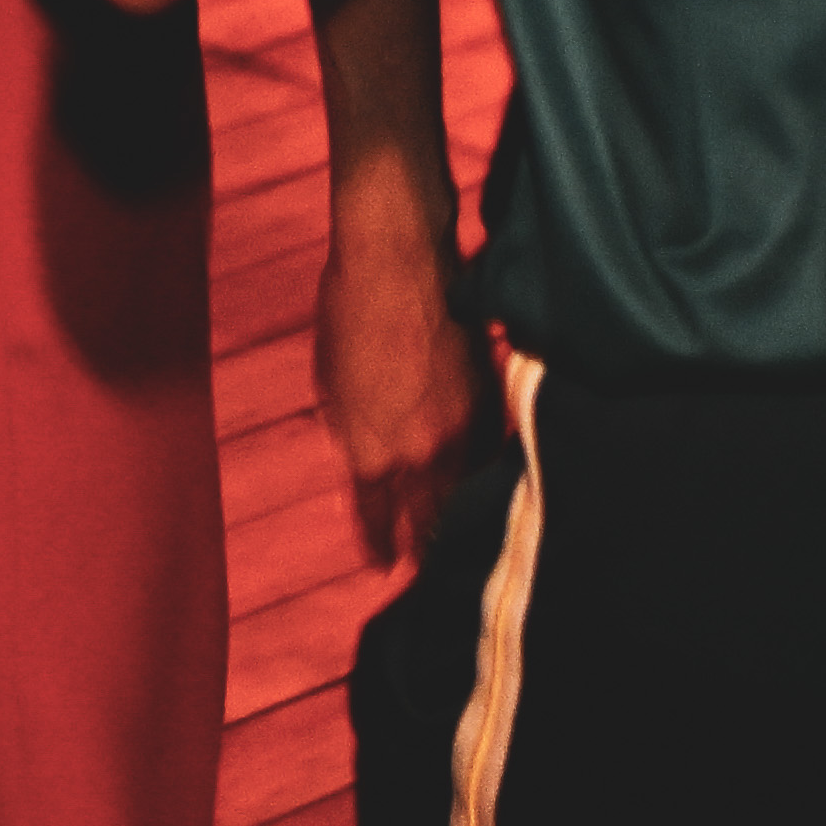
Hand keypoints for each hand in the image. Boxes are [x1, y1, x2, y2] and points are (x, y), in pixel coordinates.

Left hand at [311, 214, 486, 566]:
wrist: (396, 255)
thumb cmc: (348, 312)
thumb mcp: (331, 385)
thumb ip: (353, 438)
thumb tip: (367, 469)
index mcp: (371, 451)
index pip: (376, 521)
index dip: (378, 546)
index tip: (381, 565)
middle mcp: (420, 451)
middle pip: (429, 523)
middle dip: (425, 549)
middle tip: (426, 570)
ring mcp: (462, 429)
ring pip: (467, 495)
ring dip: (461, 521)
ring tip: (460, 544)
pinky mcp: (494, 402)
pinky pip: (494, 457)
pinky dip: (488, 476)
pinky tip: (488, 489)